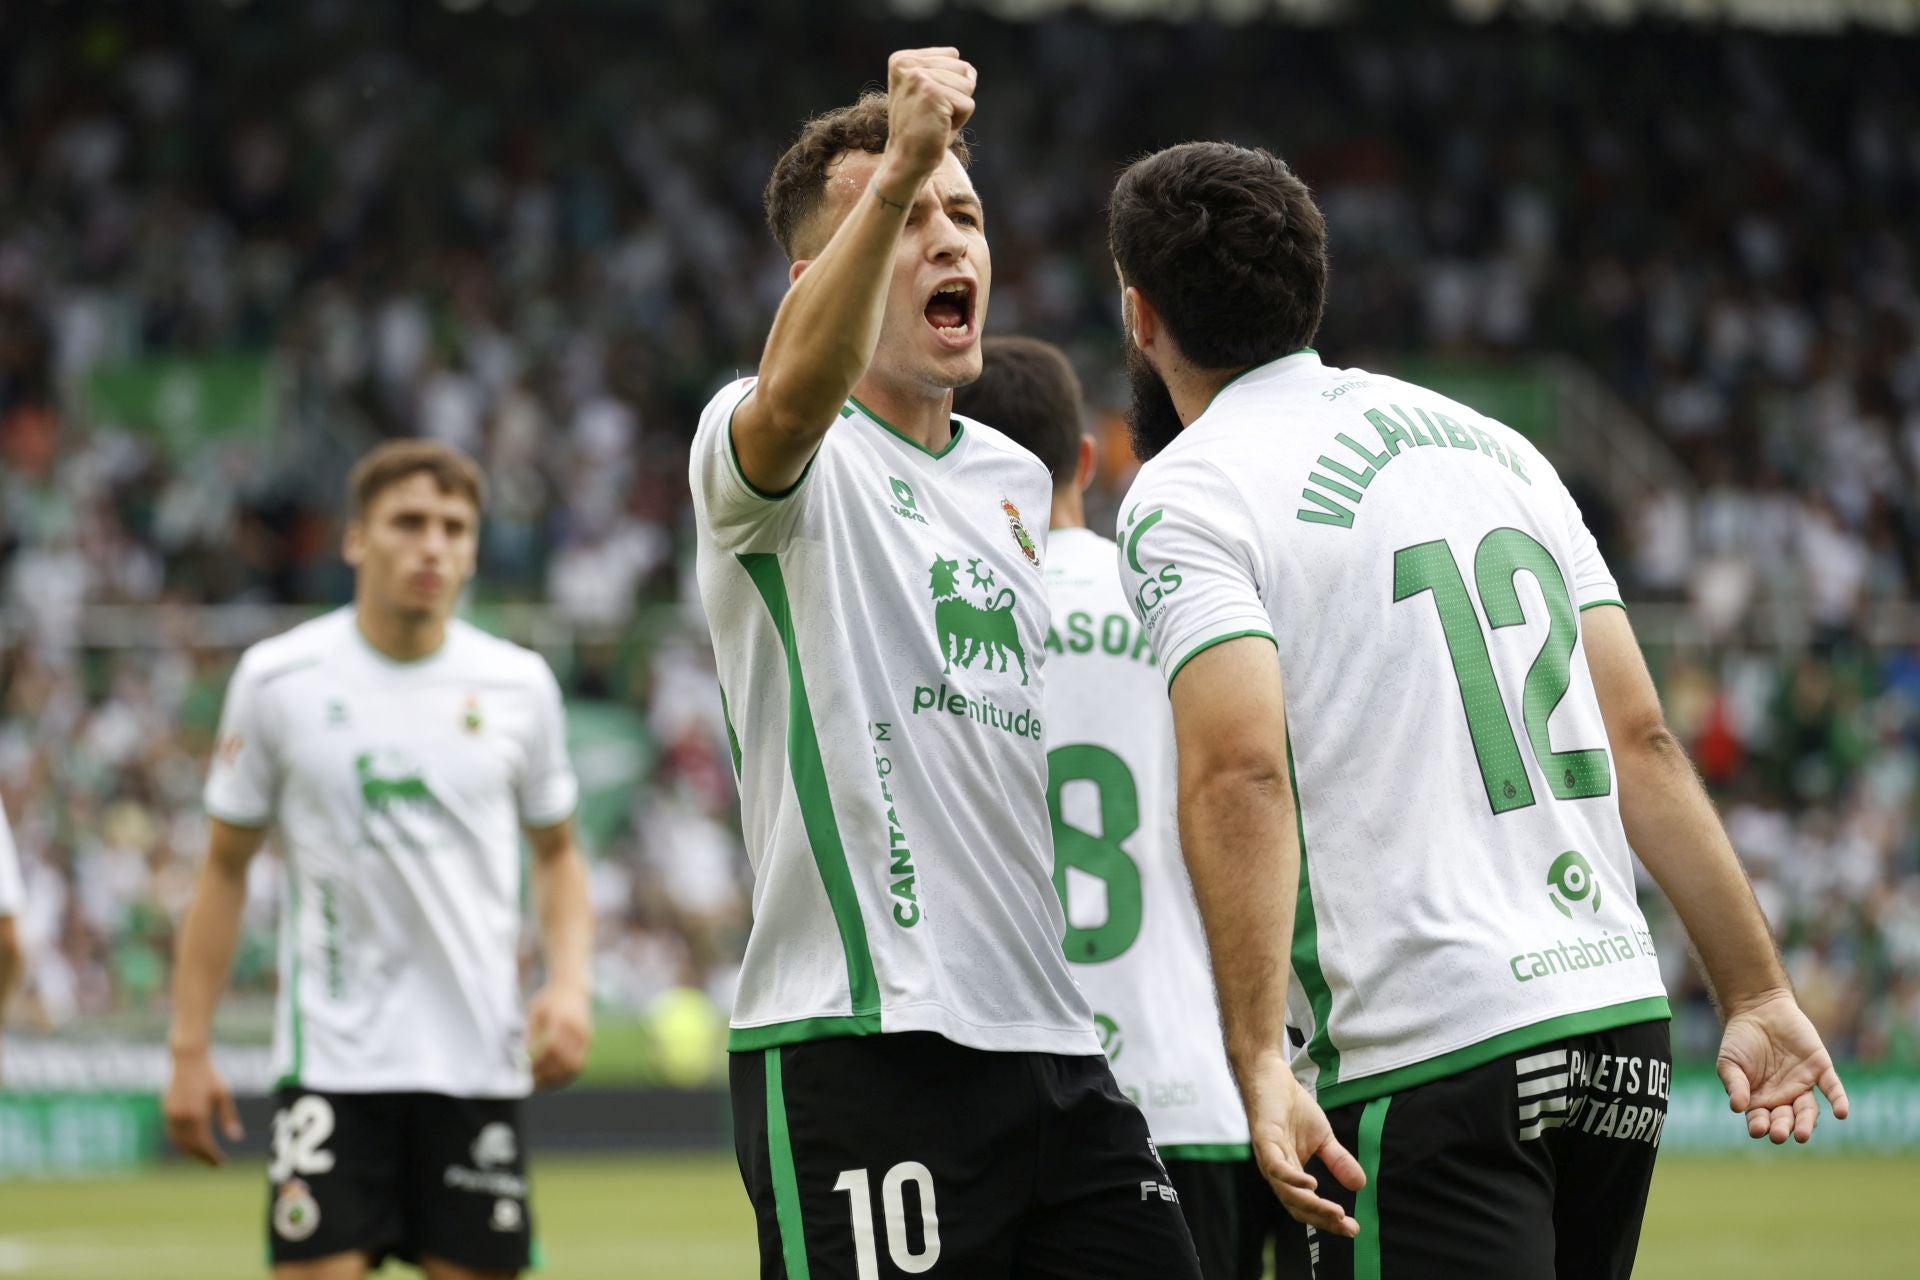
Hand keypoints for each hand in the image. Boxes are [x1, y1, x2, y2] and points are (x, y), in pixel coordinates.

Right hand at [164, 1050, 243, 1165]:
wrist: (188, 1061)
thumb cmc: (210, 1077)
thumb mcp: (223, 1096)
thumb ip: (228, 1118)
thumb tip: (237, 1139)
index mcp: (197, 1114)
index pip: (204, 1144)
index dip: (212, 1156)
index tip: (221, 1163)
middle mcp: (181, 1118)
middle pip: (190, 1147)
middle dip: (202, 1157)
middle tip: (215, 1163)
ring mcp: (171, 1115)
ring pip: (179, 1143)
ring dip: (191, 1153)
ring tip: (205, 1156)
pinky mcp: (166, 1112)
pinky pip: (172, 1135)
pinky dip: (181, 1144)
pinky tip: (192, 1144)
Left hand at [527, 983, 592, 1090]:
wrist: (573, 988)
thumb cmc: (550, 1000)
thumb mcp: (535, 1011)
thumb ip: (530, 1033)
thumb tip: (524, 1057)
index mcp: (563, 1019)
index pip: (553, 1046)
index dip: (540, 1060)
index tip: (526, 1067)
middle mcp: (577, 1029)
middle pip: (565, 1060)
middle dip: (548, 1073)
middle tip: (531, 1080)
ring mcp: (586, 1037)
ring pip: (575, 1066)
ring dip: (559, 1079)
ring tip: (542, 1085)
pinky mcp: (589, 1042)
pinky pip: (579, 1065)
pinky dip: (566, 1076)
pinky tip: (552, 1080)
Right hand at [880, 48, 976, 192]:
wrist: (906, 160)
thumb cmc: (922, 129)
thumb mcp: (928, 91)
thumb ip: (943, 71)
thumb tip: (970, 70)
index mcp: (902, 59)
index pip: (953, 56)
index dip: (950, 84)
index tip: (927, 103)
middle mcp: (907, 63)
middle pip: (963, 68)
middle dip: (957, 95)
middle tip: (933, 114)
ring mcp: (918, 76)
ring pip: (968, 84)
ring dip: (958, 108)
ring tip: (936, 120)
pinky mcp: (932, 93)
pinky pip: (968, 103)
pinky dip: (960, 121)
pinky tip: (939, 128)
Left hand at [1241, 1050, 1365, 1237]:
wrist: (1271, 1075)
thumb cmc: (1292, 1107)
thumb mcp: (1323, 1138)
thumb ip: (1338, 1162)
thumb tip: (1361, 1186)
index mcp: (1289, 1174)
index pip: (1307, 1206)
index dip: (1329, 1220)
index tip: (1353, 1229)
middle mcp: (1277, 1172)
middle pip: (1297, 1206)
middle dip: (1323, 1220)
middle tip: (1348, 1227)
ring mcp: (1269, 1157)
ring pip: (1287, 1192)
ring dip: (1312, 1205)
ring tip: (1335, 1213)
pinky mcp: (1264, 1139)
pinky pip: (1277, 1167)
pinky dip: (1293, 1179)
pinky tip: (1312, 1185)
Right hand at [1716, 990, 1848, 1143]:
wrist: (1759, 1008)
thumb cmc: (1739, 1038)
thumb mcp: (1729, 1061)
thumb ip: (1734, 1083)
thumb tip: (1737, 1107)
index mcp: (1760, 1099)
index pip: (1761, 1119)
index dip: (1760, 1125)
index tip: (1758, 1129)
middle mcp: (1784, 1097)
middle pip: (1786, 1119)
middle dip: (1782, 1128)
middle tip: (1779, 1134)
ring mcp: (1803, 1084)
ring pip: (1808, 1109)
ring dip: (1807, 1122)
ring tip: (1802, 1134)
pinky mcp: (1820, 1069)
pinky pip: (1832, 1088)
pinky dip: (1838, 1100)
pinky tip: (1841, 1113)